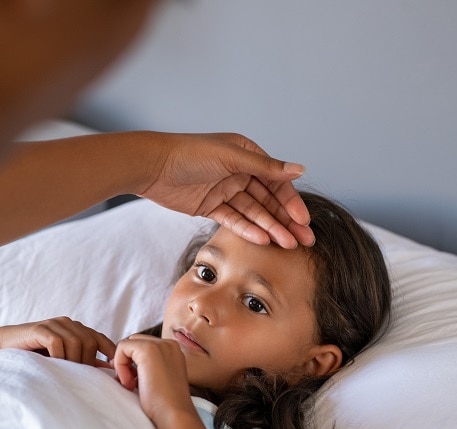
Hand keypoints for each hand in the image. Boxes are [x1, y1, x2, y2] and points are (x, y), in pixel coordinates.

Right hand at [0, 317, 114, 366]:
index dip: (108, 351)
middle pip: (90, 343)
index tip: (113, 367)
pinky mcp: (41, 329)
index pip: (98, 338)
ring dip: (73, 362)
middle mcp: (67, 323)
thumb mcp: (61, 358)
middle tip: (78, 378)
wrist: (3, 347)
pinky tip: (53, 366)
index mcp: (74, 328)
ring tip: (64, 373)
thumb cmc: (33, 356)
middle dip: (87, 363)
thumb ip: (80, 360)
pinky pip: (59, 344)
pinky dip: (59, 357)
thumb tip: (106, 370)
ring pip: (77, 343)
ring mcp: (54, 324)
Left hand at [113, 334, 195, 420]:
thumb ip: (146, 367)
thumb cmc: (164, 404)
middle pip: (135, 342)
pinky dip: (120, 366)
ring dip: (123, 365)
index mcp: (173, 351)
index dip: (132, 363)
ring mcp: (160, 345)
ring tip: (130, 385)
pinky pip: (122, 347)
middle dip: (126, 361)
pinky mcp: (148, 349)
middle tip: (129, 383)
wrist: (174, 414)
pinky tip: (129, 383)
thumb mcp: (156, 379)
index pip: (143, 346)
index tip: (133, 382)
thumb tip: (118, 361)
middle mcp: (168, 344)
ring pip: (127, 344)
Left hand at [136, 133, 314, 248]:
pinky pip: (233, 220)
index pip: (276, 182)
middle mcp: (239, 172)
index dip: (291, 202)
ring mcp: (225, 190)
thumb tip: (301, 169)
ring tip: (287, 246)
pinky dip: (247, 230)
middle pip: (268, 200)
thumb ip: (266, 167)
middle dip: (286, 221)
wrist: (152, 166)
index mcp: (247, 155)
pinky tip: (262, 241)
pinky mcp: (210, 206)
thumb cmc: (190, 154)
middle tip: (304, 242)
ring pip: (253, 213)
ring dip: (270, 228)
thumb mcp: (231, 157)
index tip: (303, 221)